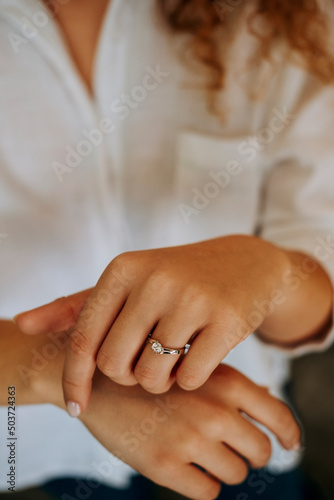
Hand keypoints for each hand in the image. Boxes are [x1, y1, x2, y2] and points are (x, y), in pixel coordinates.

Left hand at [16, 235, 291, 412]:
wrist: (246, 265)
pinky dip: (188, 380)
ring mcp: (193, 299)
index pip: (85, 339)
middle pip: (115, 365)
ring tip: (171, 360)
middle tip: (143, 364)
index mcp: (124, 269)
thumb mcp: (127, 283)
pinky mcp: (227, 320)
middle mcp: (155, 280)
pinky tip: (197, 358)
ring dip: (158, 381)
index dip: (75, 379)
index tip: (77, 405)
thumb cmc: (177, 279)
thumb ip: (75, 306)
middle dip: (126, 377)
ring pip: (151, 377)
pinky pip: (189, 379)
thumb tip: (21, 324)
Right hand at [68, 365, 301, 499]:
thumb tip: (269, 397)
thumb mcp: (197, 365)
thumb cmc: (153, 370)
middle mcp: (214, 411)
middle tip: (232, 447)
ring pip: (235, 473)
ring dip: (224, 467)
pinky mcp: (164, 465)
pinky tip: (186, 464)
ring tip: (201, 451)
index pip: (278, 416)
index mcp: (226, 381)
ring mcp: (189, 439)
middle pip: (260, 452)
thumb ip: (234, 385)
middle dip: (249, 453)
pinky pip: (208, 492)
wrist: (99, 377)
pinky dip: (203, 482)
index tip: (288, 444)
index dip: (289, 434)